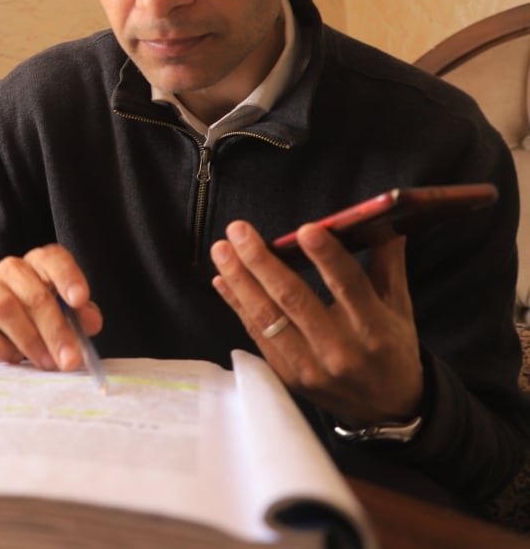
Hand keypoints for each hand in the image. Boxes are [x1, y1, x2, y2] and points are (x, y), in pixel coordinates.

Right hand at [0, 243, 102, 370]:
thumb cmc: (40, 312)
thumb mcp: (66, 311)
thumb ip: (82, 315)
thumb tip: (90, 323)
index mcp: (41, 262)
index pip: (54, 259)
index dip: (68, 279)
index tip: (80, 301)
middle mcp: (12, 269)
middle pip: (33, 293)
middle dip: (54, 330)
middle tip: (69, 359)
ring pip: (5, 308)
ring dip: (29, 341)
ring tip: (46, 363)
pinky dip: (0, 348)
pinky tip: (15, 359)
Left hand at [210, 220, 422, 426]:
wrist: (386, 407)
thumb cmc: (391, 346)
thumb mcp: (398, 306)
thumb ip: (387, 261)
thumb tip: (380, 213)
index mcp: (374, 328)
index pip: (349, 286)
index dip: (327, 258)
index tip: (305, 229)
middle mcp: (340, 349)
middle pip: (294, 299)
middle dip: (261, 262)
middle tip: (239, 230)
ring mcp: (310, 367)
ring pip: (267, 318)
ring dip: (239, 281)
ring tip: (221, 250)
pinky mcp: (288, 377)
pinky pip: (257, 335)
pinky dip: (238, 305)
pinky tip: (222, 280)